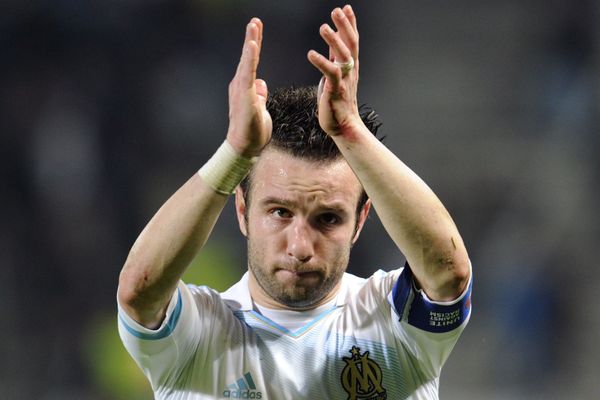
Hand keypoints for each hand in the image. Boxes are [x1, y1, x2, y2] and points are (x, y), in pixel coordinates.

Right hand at [226, 18, 271, 156]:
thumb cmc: (253, 131)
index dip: (255, 45)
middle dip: (252, 37)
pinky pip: (248, 72)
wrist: (244, 147)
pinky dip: (250, 58)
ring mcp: (241, 88)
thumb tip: (261, 83)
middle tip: (255, 20)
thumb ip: (259, 94)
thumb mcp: (260, 108)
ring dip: (251, 42)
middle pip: (248, 57)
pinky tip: (253, 44)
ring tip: (254, 25)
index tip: (257, 29)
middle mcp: (240, 84)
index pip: (251, 62)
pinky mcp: (244, 94)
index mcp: (245, 86)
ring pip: (247, 61)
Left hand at [307, 5, 362, 136]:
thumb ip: (335, 58)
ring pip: (343, 56)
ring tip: (323, 27)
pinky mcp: (335, 90)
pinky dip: (321, 62)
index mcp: (350, 66)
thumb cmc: (337, 101)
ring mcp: (344, 80)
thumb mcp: (337, 75)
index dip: (350, 24)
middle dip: (345, 26)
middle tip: (337, 10)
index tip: (346, 8)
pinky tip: (311, 53)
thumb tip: (334, 41)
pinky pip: (331, 73)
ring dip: (334, 40)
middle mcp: (350, 71)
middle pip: (351, 43)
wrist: (343, 126)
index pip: (352, 40)